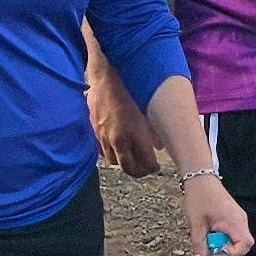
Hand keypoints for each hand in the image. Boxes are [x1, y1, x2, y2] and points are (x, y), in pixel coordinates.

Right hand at [89, 61, 160, 176]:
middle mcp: (120, 140)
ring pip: (114, 161)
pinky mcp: (96, 134)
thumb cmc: (128, 94)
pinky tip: (117, 149)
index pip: (146, 162)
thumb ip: (152, 132)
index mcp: (135, 135)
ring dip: (123, 164)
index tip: (155, 168)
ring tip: (131, 161)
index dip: (152, 168)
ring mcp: (106, 138)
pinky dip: (111, 154)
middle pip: (129, 168)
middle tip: (144, 171)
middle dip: (138, 172)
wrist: (104, 82)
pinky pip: (103, 151)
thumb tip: (158, 146)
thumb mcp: (144, 112)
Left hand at [181, 173, 251, 255]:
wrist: (200, 178)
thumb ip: (199, 244)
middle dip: (230, 251)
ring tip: (212, 239)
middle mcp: (241, 219)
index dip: (234, 252)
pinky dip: (227, 236)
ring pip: (240, 237)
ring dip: (227, 243)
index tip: (219, 249)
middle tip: (213, 249)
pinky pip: (236, 231)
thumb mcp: (196, 224)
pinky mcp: (235, 214)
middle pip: (245, 243)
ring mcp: (240, 216)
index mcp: (234, 221)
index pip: (246, 244)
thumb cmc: (199, 198)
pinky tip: (214, 232)